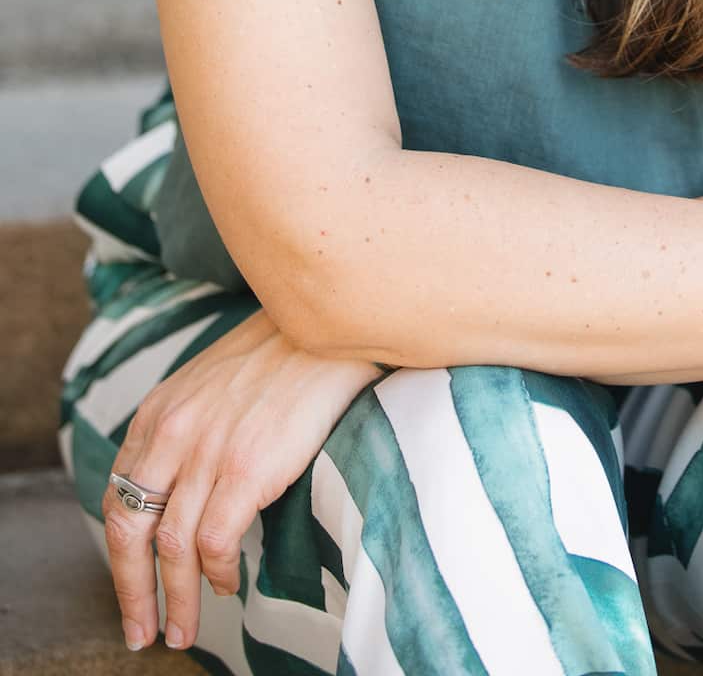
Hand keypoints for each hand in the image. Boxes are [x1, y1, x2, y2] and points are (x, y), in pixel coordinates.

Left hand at [101, 305, 384, 650]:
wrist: (328, 325)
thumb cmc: (281, 353)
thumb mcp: (211, 383)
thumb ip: (185, 428)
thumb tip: (178, 489)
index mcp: (159, 412)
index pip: (119, 498)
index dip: (119, 554)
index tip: (130, 589)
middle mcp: (172, 432)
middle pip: (131, 530)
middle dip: (132, 591)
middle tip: (141, 632)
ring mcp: (208, 450)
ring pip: (171, 548)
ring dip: (176, 599)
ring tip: (184, 629)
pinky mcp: (246, 468)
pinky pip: (214, 542)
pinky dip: (217, 572)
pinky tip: (227, 582)